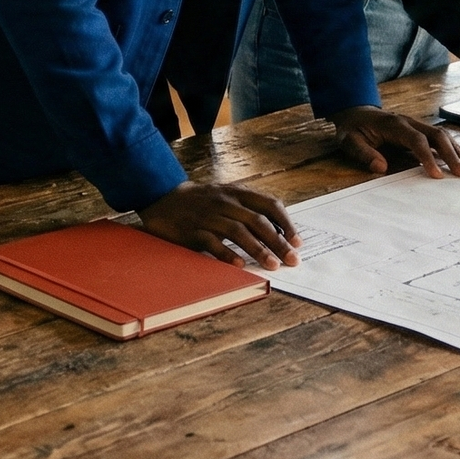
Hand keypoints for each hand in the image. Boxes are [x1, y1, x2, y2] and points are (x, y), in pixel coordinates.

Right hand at [139, 182, 300, 268]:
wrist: (162, 198)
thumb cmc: (200, 201)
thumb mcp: (226, 196)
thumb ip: (249, 209)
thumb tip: (278, 232)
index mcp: (237, 193)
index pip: (269, 204)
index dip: (286, 223)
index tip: (297, 242)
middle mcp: (225, 202)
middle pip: (257, 222)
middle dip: (278, 242)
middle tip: (291, 260)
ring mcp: (208, 216)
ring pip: (238, 232)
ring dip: (258, 250)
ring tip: (272, 265)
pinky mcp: (192, 230)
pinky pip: (212, 243)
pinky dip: (227, 254)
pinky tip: (240, 265)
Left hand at [328, 106, 459, 179]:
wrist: (355, 112)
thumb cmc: (352, 129)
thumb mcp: (348, 141)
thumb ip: (363, 153)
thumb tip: (380, 167)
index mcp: (393, 125)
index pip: (416, 140)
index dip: (428, 157)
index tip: (437, 175)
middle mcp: (409, 122)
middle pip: (436, 135)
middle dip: (451, 154)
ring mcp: (416, 124)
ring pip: (442, 134)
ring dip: (457, 151)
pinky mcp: (419, 129)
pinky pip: (439, 137)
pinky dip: (453, 148)